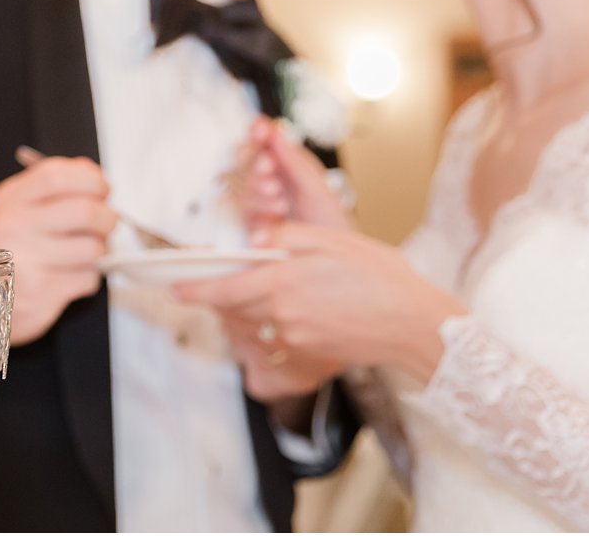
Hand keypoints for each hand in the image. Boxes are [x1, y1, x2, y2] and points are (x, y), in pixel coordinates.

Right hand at [0, 155, 116, 345]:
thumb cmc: (11, 251)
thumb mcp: (21, 209)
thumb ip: (54, 186)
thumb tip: (90, 171)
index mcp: (8, 200)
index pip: (56, 175)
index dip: (90, 179)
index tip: (101, 188)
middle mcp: (12, 226)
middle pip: (83, 211)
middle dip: (106, 218)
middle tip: (107, 223)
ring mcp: (25, 261)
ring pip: (92, 248)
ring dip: (98, 252)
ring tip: (83, 253)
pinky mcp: (41, 292)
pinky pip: (88, 278)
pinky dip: (88, 278)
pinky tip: (71, 276)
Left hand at [174, 222, 465, 383]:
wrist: (413, 324)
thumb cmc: (379, 276)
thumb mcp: (331, 240)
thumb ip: (286, 239)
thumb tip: (255, 242)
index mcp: (284, 282)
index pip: (225, 288)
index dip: (196, 290)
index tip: (175, 290)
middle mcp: (282, 313)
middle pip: (235, 306)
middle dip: (221, 295)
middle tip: (216, 281)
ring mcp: (295, 336)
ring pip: (255, 320)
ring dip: (250, 306)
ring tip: (272, 287)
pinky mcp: (309, 351)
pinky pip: (278, 334)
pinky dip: (275, 320)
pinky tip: (299, 306)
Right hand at [232, 118, 352, 234]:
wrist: (333, 259)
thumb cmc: (329, 222)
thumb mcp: (317, 187)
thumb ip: (294, 161)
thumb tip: (276, 130)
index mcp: (285, 164)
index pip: (263, 140)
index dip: (257, 131)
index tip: (261, 130)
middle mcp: (267, 179)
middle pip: (243, 160)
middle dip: (253, 162)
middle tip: (268, 167)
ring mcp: (257, 202)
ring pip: (241, 186)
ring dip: (257, 190)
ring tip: (280, 200)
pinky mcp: (252, 225)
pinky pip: (243, 213)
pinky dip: (258, 212)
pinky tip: (275, 216)